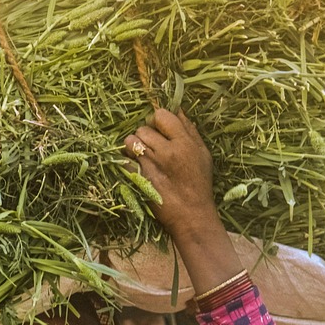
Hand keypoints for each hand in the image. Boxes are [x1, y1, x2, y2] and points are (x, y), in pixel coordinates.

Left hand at [125, 108, 241, 291]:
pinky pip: (123, 159)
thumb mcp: (202, 154)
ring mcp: (151, 165)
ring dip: (133, 147)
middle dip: (145, 136)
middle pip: (143, 128)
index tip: (159, 130)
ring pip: (130, 141)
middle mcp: (167, 151)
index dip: (157, 120)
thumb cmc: (199, 184)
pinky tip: (134, 166)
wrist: (192, 215)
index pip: (161, 115)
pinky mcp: (138, 178)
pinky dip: (125, 161)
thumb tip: (178, 110)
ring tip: (141, 156)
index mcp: (184, 143)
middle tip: (151, 147)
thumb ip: (190, 131)